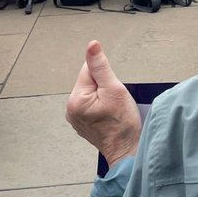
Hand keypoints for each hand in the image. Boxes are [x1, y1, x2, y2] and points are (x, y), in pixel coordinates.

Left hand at [65, 40, 140, 166]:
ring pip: (91, 92)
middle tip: (114, 101)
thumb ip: (101, 66)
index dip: (105, 76)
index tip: (112, 90)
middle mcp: (71, 109)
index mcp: (75, 100)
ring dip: (103, 95)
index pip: (89, 70)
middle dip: (104, 86)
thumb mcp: (114, 89)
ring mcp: (75, 117)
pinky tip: (109, 115)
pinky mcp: (82, 123)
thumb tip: (92, 45)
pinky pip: (91, 104)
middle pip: (89, 81)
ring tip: (112, 109)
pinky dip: (101, 105)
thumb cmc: (122, 124)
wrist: (126, 150)